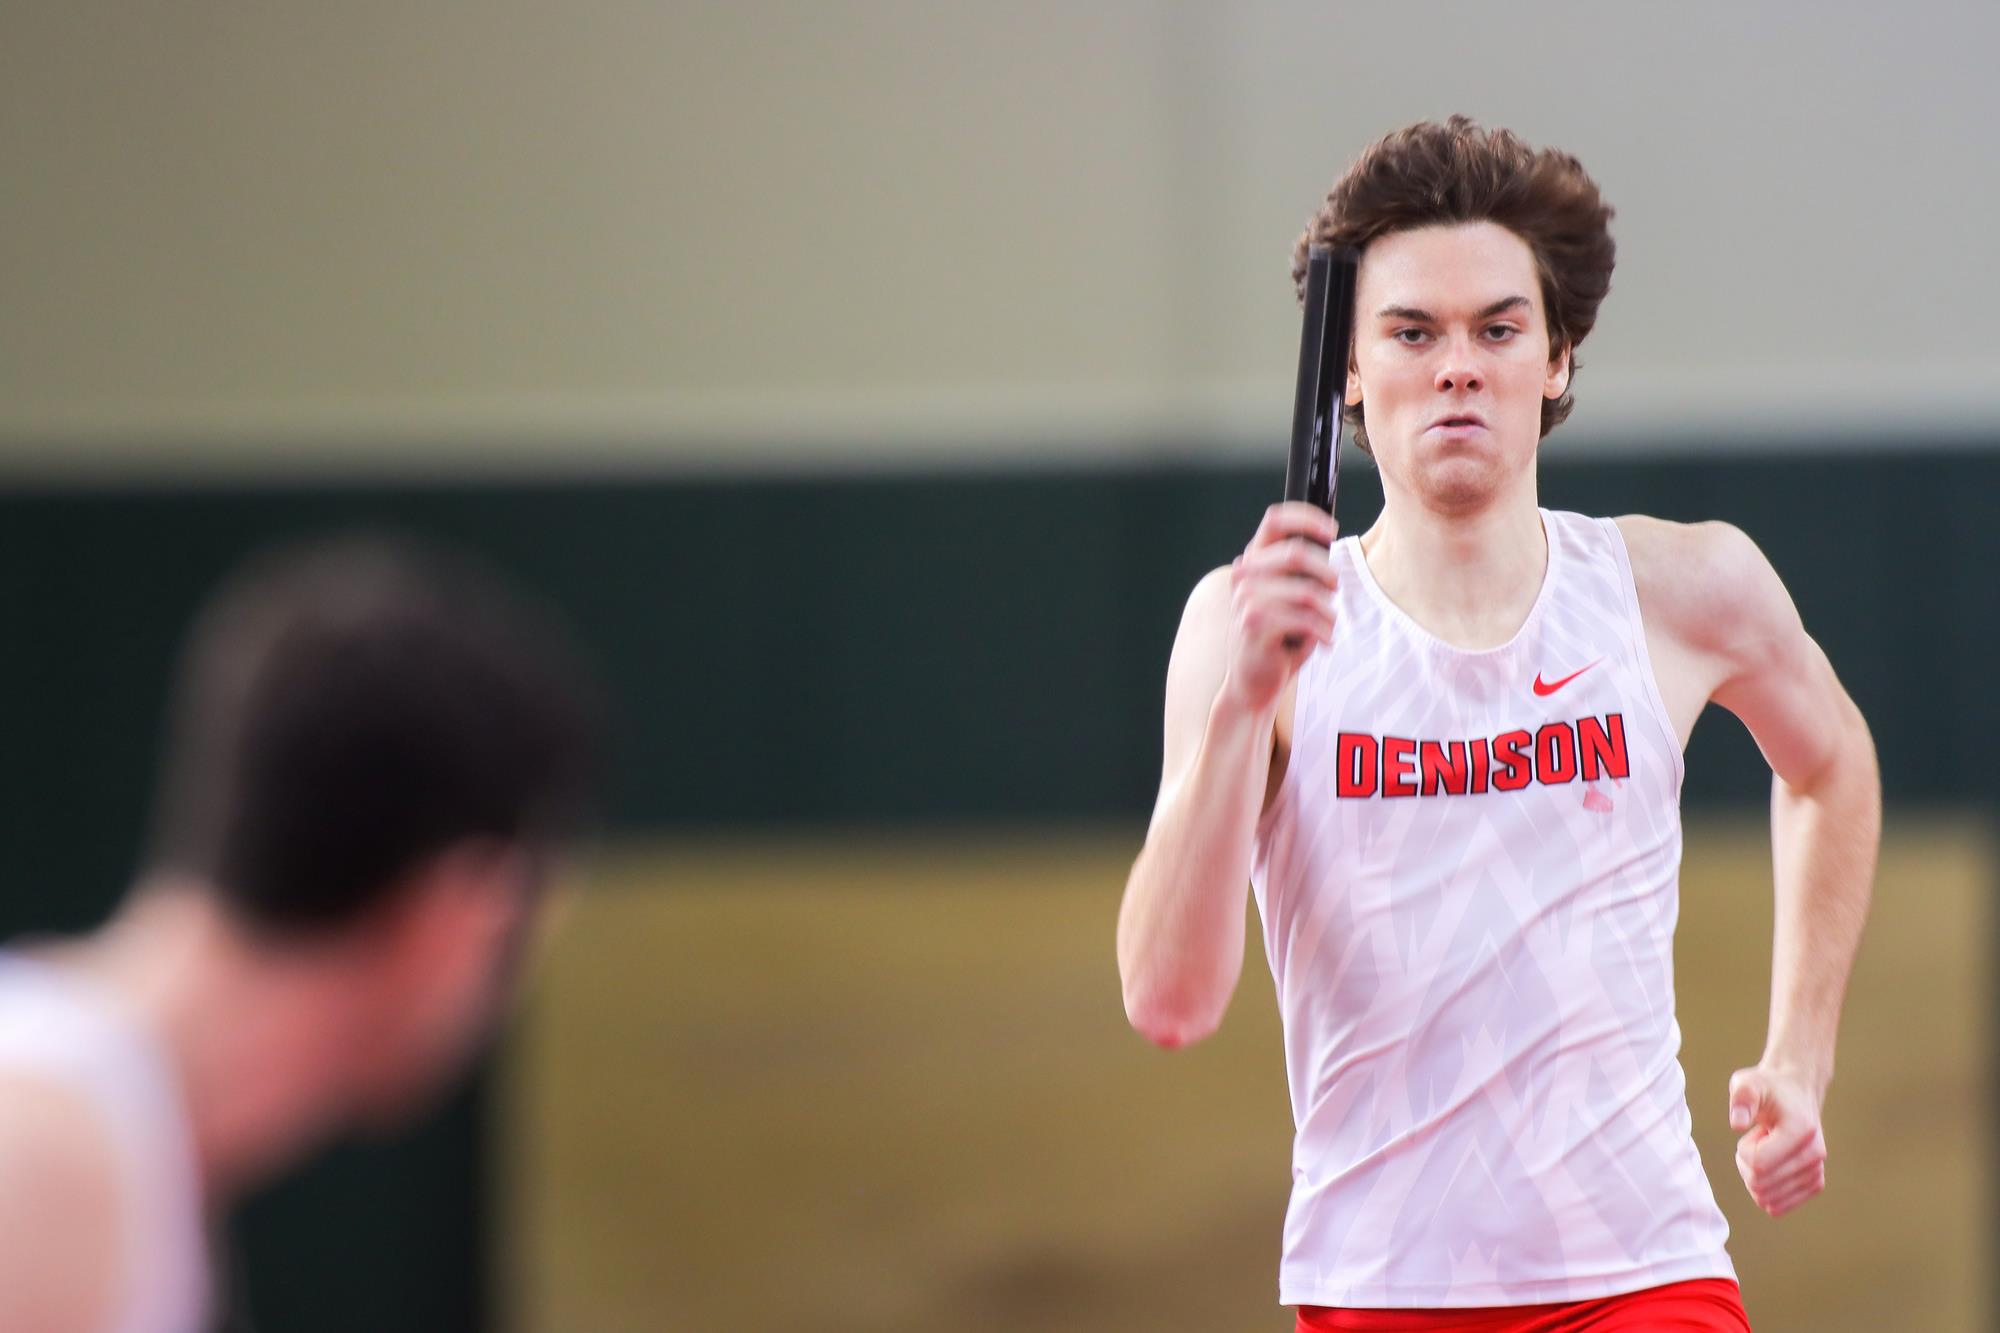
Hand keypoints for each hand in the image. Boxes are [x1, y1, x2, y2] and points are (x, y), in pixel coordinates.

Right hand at [1219, 503, 1337, 715]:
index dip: (1307, 519)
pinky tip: (1325, 641)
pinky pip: (1305, 619)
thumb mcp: (1289, 599)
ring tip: (1329, 627)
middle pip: (1296, 552)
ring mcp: (1245, 600)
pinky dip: (1323, 631)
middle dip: (1326, 573)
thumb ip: (1300, 574)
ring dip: (1328, 613)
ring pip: (1306, 592)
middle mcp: (1244, 576)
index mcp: (1253, 563)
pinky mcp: (1254, 625)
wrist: (1253, 683)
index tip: (1332, 530)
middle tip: (1335, 590)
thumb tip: (1328, 550)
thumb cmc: (1278, 639)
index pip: (1275, 521)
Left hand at [1727, 1064, 1827, 1217]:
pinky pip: (1778, 1206)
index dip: (1743, 1150)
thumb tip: (1737, 1123)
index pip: (1758, 1163)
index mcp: (1801, 1131)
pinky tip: (1771, 1167)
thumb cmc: (1768, 1089)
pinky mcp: (1815, 1183)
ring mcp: (1817, 1171)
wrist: (1795, 1093)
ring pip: (1766, 1198)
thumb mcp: (1748, 1083)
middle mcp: (1815, 1154)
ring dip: (1755, 1176)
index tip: (1753, 1132)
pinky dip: (1765, 1190)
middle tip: (1757, 1141)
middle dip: (1746, 1164)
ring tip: (1766, 1150)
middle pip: (1760, 1184)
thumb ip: (1741, 1098)